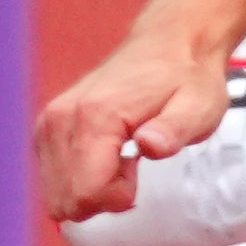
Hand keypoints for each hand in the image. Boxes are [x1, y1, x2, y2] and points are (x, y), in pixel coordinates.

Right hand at [33, 26, 237, 223]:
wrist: (168, 46)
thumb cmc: (186, 81)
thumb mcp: (198, 108)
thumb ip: (173, 131)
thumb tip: (150, 146)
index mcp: (94, 117)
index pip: (85, 193)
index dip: (117, 200)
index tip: (139, 177)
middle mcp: (60, 119)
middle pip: (66, 198)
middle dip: (102, 198)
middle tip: (131, 169)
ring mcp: (49, 123)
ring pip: (56, 192)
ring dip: (92, 189)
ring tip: (122, 160)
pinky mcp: (46, 127)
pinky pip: (53, 178)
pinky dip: (81, 179)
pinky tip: (108, 158)